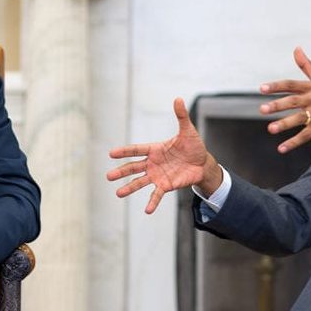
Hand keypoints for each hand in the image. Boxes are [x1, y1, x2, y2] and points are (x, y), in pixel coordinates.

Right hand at [107, 97, 222, 213]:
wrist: (202, 163)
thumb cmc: (193, 146)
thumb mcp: (187, 131)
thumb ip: (181, 116)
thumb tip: (178, 99)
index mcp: (155, 149)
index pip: (136, 150)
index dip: (124, 151)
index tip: (111, 153)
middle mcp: (153, 163)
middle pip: (133, 167)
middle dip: (121, 171)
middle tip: (109, 176)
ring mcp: (158, 175)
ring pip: (140, 182)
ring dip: (130, 188)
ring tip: (118, 193)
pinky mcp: (166, 186)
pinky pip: (156, 195)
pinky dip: (152, 202)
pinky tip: (146, 211)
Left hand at [260, 47, 310, 152]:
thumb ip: (306, 65)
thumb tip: (296, 49)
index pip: (291, 85)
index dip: (276, 86)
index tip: (262, 88)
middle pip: (293, 102)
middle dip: (277, 106)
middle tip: (262, 109)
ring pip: (298, 119)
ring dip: (284, 124)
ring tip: (270, 129)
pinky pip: (305, 136)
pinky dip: (293, 143)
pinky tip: (281, 148)